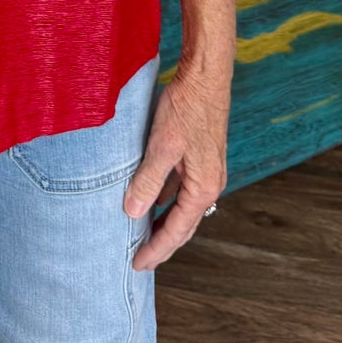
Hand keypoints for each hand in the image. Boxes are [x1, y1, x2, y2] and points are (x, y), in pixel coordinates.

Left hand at [124, 53, 229, 271]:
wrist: (205, 76)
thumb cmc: (187, 108)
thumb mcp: (162, 146)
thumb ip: (148, 181)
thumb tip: (132, 212)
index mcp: (204, 188)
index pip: (177, 231)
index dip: (156, 250)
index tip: (137, 265)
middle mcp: (209, 184)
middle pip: (183, 225)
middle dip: (161, 244)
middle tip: (138, 261)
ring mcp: (205, 171)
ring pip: (181, 207)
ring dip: (163, 222)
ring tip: (140, 236)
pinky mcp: (198, 157)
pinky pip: (180, 189)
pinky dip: (164, 200)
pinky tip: (148, 200)